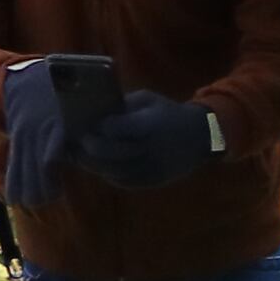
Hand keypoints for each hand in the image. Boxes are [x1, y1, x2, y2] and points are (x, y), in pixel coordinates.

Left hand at [73, 96, 223, 190]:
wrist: (201, 137)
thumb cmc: (169, 113)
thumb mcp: (148, 99)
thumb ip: (120, 106)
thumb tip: (91, 115)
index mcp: (148, 124)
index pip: (111, 128)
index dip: (96, 126)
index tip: (87, 123)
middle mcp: (149, 148)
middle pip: (105, 151)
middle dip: (86, 145)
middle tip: (78, 139)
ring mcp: (150, 168)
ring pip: (108, 170)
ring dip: (89, 163)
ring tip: (79, 154)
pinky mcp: (151, 181)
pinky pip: (120, 181)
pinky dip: (105, 173)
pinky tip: (99, 165)